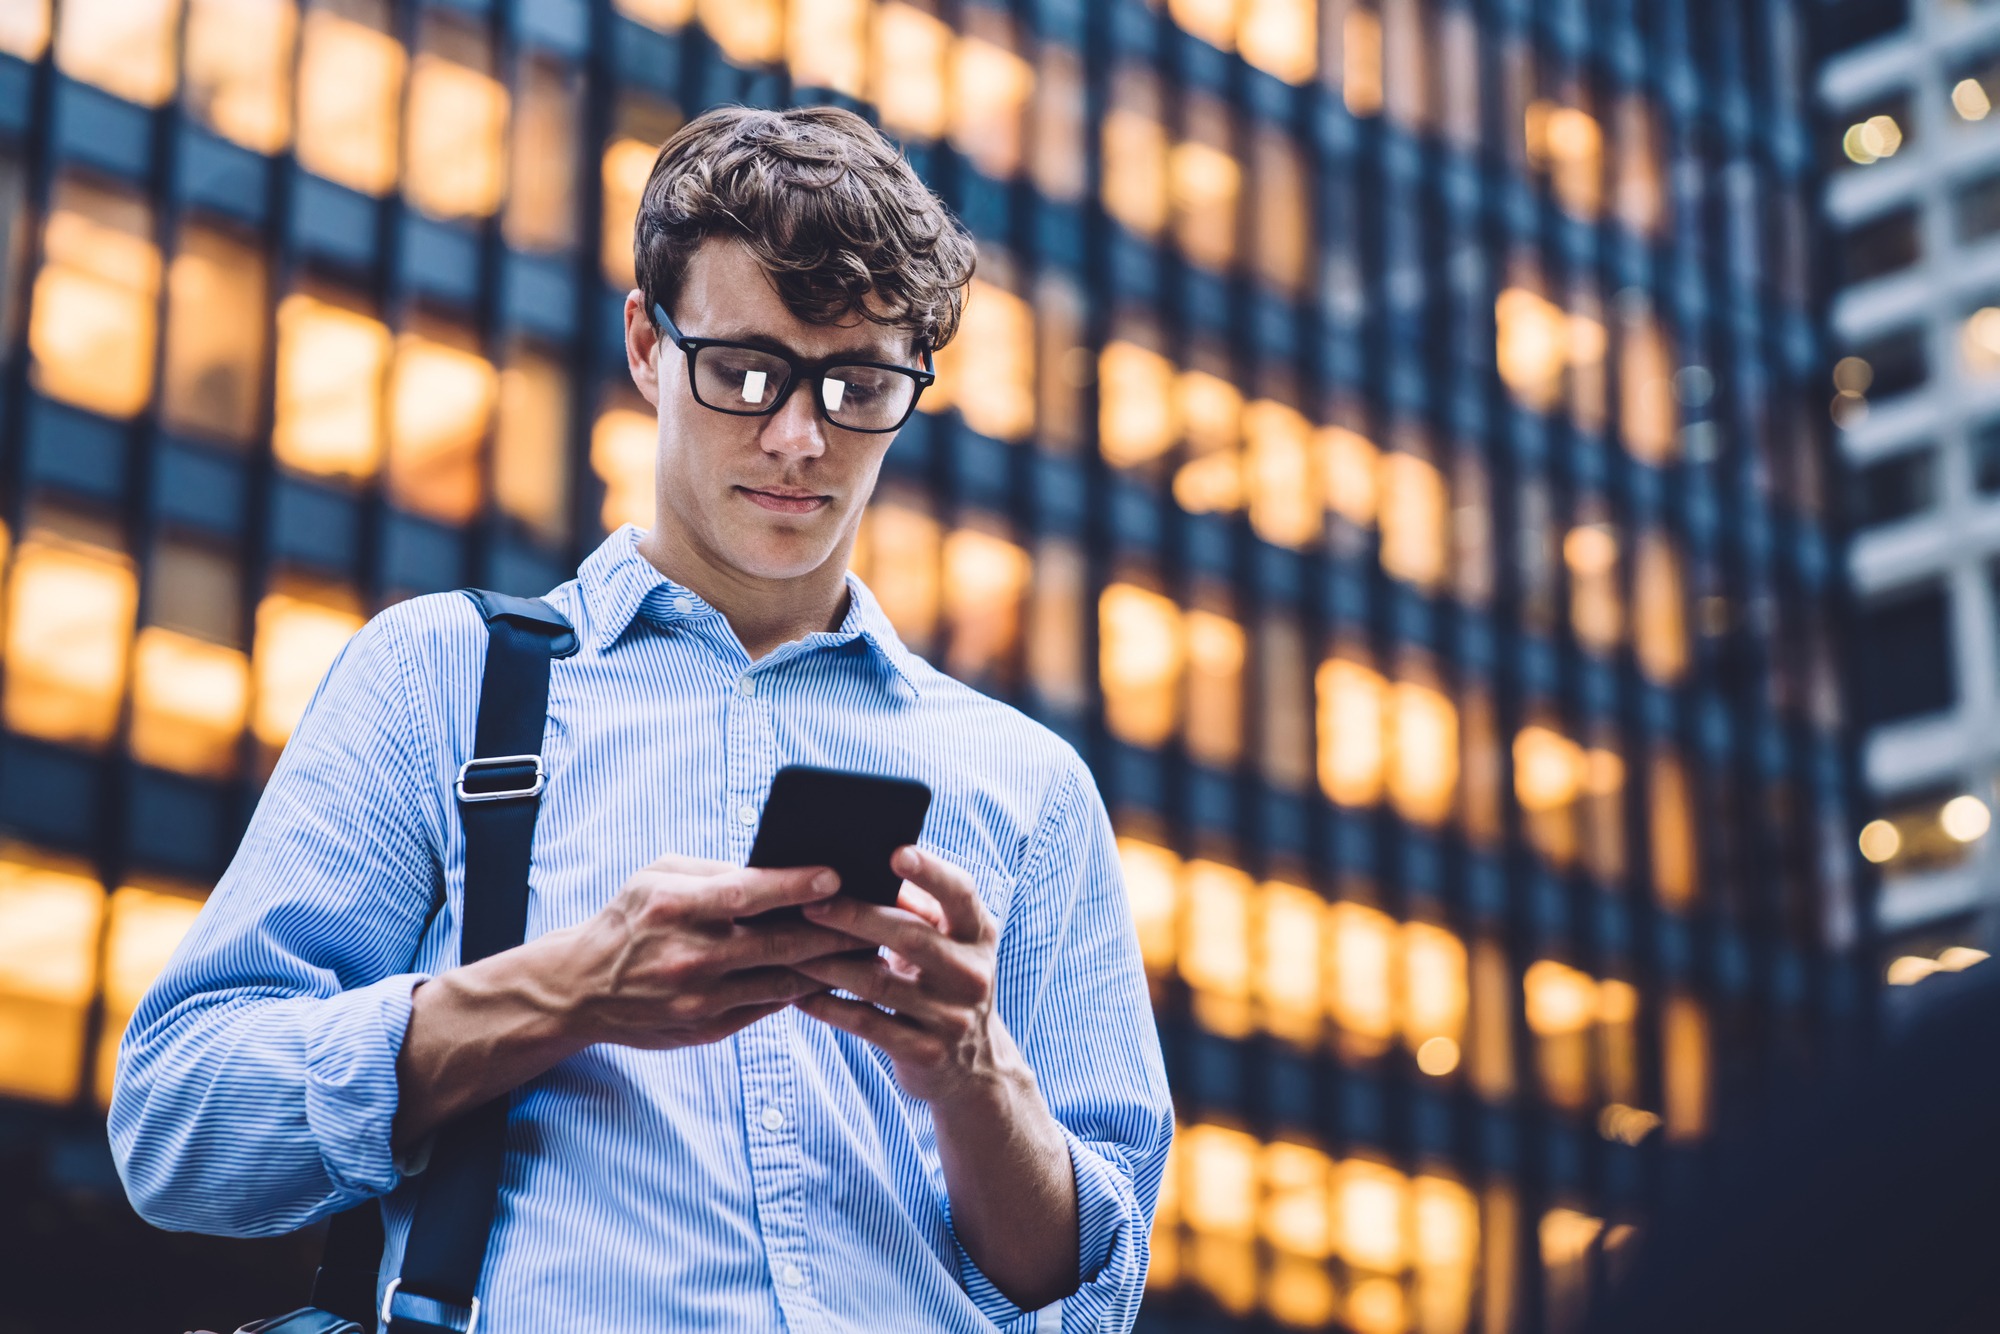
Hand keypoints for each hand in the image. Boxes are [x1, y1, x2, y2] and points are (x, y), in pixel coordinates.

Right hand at [559, 852, 859, 1048]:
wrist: (579, 988)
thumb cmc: (629, 920)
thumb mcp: (659, 878)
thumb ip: (718, 874)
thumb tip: (784, 869)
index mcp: (675, 907)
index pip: (748, 893)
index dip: (796, 884)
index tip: (838, 874)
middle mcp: (690, 956)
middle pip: (779, 943)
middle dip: (834, 930)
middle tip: (874, 916)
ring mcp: (701, 999)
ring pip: (783, 981)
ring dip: (829, 965)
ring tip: (867, 947)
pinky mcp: (708, 1028)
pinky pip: (769, 1006)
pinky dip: (802, 990)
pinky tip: (829, 974)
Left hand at [791, 846, 1026, 1108]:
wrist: (971, 1066)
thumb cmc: (943, 983)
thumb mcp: (947, 944)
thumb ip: (917, 908)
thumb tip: (861, 869)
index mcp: (978, 933)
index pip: (960, 893)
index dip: (930, 872)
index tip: (895, 853)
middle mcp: (972, 973)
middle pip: (909, 936)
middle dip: (854, 917)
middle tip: (809, 905)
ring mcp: (951, 1016)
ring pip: (878, 982)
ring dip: (827, 964)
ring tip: (788, 948)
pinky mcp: (925, 1051)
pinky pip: (866, 1024)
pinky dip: (828, 1006)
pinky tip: (798, 993)